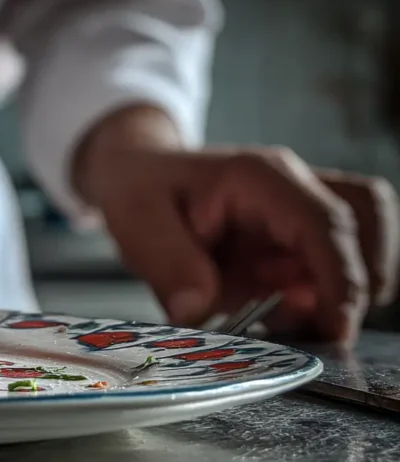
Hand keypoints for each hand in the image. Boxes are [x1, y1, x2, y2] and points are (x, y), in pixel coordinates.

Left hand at [76, 106, 398, 343]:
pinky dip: (316, 301)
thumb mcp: (136, 220)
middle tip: (316, 328)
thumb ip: (167, 263)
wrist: (135, 172)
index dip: (339, 277)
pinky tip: (275, 318)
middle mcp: (292, 188)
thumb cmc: (138, 187)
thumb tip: (197, 309)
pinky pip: (329, 269)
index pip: (325, 223)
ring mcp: (297, 214)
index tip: (336, 325)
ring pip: (360, 246)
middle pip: (365, 227)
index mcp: (258, 177)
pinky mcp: (291, 241)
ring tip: (286, 322)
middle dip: (355, 283)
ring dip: (339, 292)